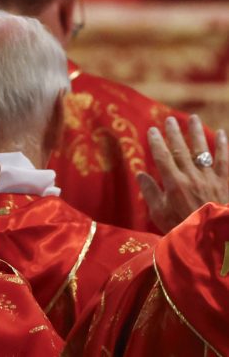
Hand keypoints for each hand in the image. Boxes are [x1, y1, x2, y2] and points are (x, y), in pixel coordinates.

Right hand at [137, 115, 227, 232]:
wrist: (213, 241)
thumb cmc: (182, 229)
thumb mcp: (159, 215)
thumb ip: (151, 193)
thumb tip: (140, 174)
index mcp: (173, 184)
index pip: (162, 157)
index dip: (156, 142)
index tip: (151, 130)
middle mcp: (191, 176)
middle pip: (180, 149)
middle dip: (174, 133)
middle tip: (169, 119)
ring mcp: (210, 178)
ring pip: (202, 150)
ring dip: (196, 133)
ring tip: (192, 118)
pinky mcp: (226, 182)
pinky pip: (224, 160)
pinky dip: (223, 146)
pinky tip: (221, 133)